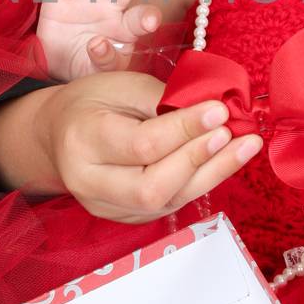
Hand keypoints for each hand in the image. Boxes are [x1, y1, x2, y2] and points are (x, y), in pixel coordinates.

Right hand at [37, 0, 159, 80]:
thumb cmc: (89, 66)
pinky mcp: (57, 0)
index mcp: (125, 26)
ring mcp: (83, 0)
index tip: (150, 21)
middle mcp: (107, 6)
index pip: (139, 18)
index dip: (146, 17)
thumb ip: (106, 61)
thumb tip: (97, 44)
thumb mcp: (101, 73)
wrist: (58, 67)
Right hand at [40, 71, 262, 222]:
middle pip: (152, 187)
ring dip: (212, 173)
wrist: (59, 134)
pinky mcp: (126, 218)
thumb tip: (214, 112)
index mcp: (82, 140)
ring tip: (245, 146)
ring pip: (167, 201)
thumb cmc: (93, 102)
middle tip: (233, 132)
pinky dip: (202, 181)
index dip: (186, 129)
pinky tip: (225, 159)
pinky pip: (171, 204)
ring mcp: (107, 207)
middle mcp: (90, 182)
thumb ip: (164, 100)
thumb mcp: (122, 85)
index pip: (142, 144)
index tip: (220, 110)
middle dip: (198, 160)